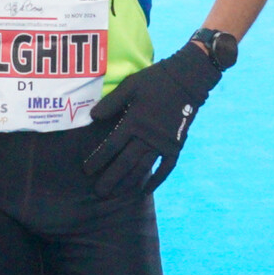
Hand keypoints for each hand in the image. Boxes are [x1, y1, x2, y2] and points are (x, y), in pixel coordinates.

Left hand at [82, 44, 223, 196]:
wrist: (186, 80)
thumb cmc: (154, 81)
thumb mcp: (129, 86)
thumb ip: (110, 102)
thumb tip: (92, 117)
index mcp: (133, 121)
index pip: (111, 145)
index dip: (98, 159)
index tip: (87, 170)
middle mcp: (146, 136)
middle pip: (125, 162)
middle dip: (111, 178)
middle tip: (99, 192)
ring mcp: (162, 143)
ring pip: (143, 168)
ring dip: (129, 182)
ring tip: (117, 194)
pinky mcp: (176, 145)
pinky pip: (166, 168)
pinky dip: (156, 180)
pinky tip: (145, 191)